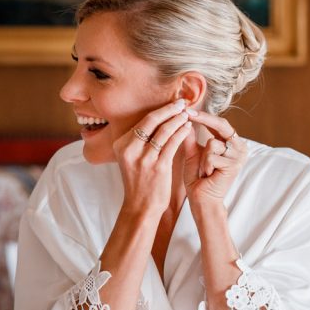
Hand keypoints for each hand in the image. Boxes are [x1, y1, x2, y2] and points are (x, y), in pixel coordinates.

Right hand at [112, 100, 192, 217]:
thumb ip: (140, 140)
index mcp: (121, 145)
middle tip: (183, 102)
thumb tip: (157, 119)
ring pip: (164, 131)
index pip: (143, 121)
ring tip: (188, 114)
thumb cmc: (140, 181)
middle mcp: (130, 149)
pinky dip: (182, 133)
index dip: (160, 110)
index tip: (173, 103)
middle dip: (170, 109)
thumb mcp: (131, 158)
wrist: (141, 206)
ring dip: (178, 119)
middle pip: (152, 121)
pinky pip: (172, 144)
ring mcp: (143, 158)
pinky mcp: (158, 167)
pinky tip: (189, 128)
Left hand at [182, 110, 247, 207]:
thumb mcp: (193, 154)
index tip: (187, 108)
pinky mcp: (234, 165)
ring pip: (213, 143)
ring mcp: (239, 156)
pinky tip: (208, 175)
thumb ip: (190, 138)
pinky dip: (205, 165)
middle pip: (221, 125)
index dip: (204, 115)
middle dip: (204, 119)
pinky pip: (212, 156)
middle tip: (187, 113)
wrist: (203, 200)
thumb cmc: (198, 179)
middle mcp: (240, 147)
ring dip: (202, 157)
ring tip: (204, 169)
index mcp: (232, 143)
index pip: (219, 123)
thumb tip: (184, 119)